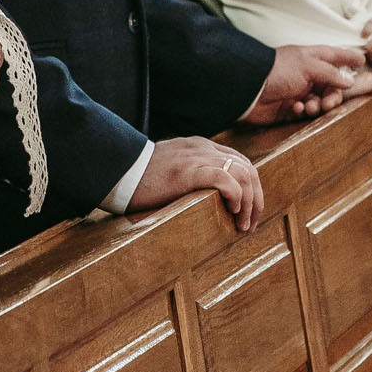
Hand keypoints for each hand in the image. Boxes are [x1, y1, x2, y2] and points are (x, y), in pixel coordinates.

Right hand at [127, 136, 264, 231]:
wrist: (116, 168)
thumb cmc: (138, 177)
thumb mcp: (170, 169)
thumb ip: (188, 175)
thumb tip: (203, 201)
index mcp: (200, 146)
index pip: (240, 162)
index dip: (250, 189)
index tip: (245, 214)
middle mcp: (203, 148)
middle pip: (248, 169)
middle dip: (255, 199)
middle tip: (248, 225)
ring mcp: (197, 157)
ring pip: (243, 174)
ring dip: (249, 203)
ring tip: (241, 225)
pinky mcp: (188, 171)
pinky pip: (225, 179)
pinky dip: (236, 197)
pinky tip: (232, 212)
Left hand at [241, 43, 365, 124]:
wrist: (249, 89)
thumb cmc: (277, 70)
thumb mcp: (308, 67)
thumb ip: (330, 73)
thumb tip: (349, 80)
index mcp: (311, 58)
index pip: (335, 55)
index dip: (348, 57)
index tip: (362, 60)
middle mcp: (307, 74)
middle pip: (331, 86)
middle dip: (332, 96)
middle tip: (327, 103)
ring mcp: (298, 91)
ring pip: (320, 101)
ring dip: (317, 105)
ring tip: (307, 106)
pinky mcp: (290, 108)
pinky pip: (305, 112)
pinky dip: (302, 111)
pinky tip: (294, 107)